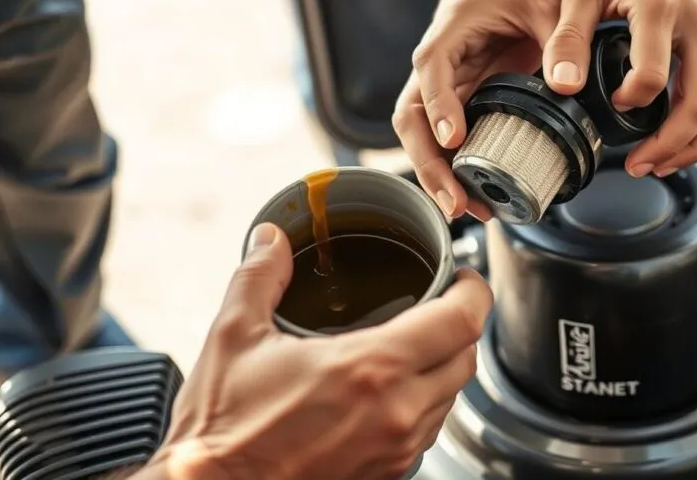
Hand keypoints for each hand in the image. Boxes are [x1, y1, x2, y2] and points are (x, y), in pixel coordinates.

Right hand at [142, 223, 492, 479]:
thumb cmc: (221, 429)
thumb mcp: (234, 336)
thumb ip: (261, 276)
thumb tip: (272, 240)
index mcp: (370, 369)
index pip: (463, 321)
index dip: (474, 291)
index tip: (464, 277)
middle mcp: (395, 412)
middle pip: (467, 359)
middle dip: (461, 326)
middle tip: (440, 305)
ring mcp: (395, 450)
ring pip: (451, 398)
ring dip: (443, 367)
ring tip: (414, 346)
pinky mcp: (386, 474)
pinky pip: (428, 431)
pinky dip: (424, 405)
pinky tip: (390, 392)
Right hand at [393, 0, 563, 220]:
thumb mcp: (543, 1)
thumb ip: (556, 38)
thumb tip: (567, 82)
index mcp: (447, 40)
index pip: (432, 76)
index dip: (441, 109)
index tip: (454, 140)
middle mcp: (433, 69)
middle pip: (411, 121)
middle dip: (429, 164)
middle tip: (456, 201)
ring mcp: (439, 89)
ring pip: (419, 138)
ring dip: (435, 175)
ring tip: (465, 209)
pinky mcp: (452, 102)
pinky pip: (440, 141)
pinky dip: (451, 170)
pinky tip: (474, 196)